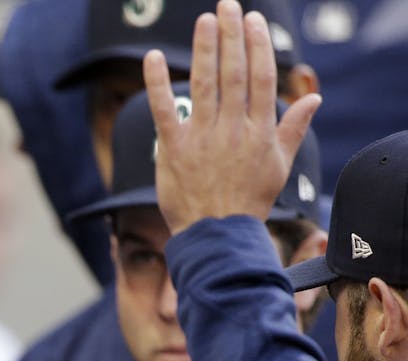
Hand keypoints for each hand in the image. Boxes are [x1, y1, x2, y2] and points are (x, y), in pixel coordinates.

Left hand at [144, 1, 319, 235]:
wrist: (217, 235)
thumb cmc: (249, 201)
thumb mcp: (279, 165)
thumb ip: (293, 128)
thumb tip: (313, 99)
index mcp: (260, 130)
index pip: (262, 77)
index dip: (257, 45)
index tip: (252, 21)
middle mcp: (233, 129)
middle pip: (235, 72)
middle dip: (231, 36)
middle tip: (227, 5)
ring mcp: (202, 138)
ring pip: (205, 84)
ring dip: (204, 49)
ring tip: (205, 20)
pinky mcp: (173, 150)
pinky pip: (163, 110)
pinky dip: (157, 83)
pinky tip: (151, 58)